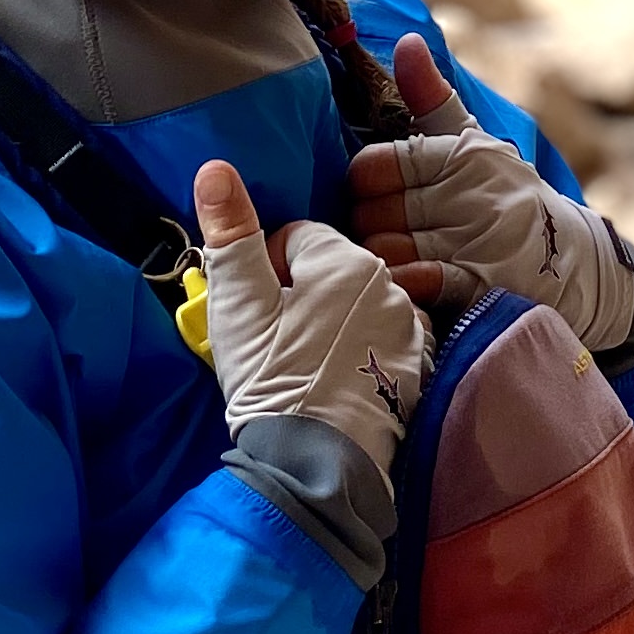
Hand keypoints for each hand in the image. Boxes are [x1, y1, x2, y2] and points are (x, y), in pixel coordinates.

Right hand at [193, 160, 431, 483]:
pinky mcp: (419, 370)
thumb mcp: (238, 306)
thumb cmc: (271, 378)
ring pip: (357, 306)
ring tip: (304, 366)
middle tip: (275, 341)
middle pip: (330, 270)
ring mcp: (410, 329)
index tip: (255, 312)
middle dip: (301, 295)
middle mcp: (389, 285)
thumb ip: (230, 233)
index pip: (295, 238)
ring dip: (332, 323)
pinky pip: (382, 342)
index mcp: (344, 261)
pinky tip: (336, 385)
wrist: (315, 465)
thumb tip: (215, 167)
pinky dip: (361, 355)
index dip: (265, 271)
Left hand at [349, 35, 633, 351]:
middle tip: (380, 231)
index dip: (364, 182)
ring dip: (380, 258)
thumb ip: (431, 97)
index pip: (375, 164)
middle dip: (368, 224)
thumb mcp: (475, 144)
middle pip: (372, 211)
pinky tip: (404, 283)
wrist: (579, 263)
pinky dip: (403, 283)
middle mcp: (471, 195)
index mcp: (463, 155)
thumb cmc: (507, 196)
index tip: (374, 192)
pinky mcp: (486, 288)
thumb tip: (407, 41)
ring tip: (390, 259)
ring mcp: (479, 242)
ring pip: (387, 249)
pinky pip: (421, 282)